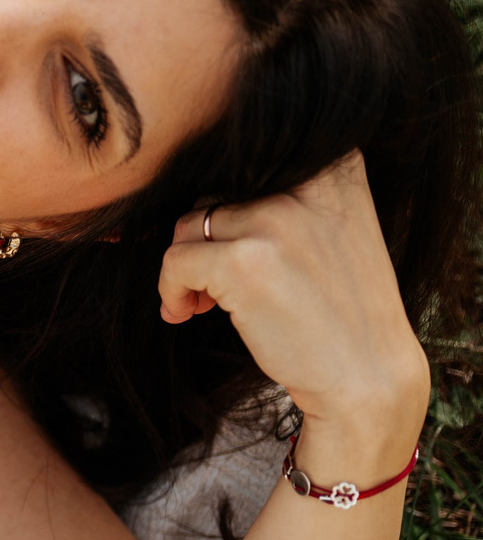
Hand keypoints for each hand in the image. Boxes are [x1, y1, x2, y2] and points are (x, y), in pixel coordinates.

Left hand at [159, 151, 429, 464]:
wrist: (369, 376)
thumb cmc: (344, 310)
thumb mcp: (335, 232)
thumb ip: (288, 198)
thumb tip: (208, 192)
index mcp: (335, 169)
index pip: (251, 163)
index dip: (231, 208)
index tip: (235, 247)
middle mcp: (307, 184)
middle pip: (215, 195)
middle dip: (206, 241)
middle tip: (213, 285)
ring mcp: (274, 220)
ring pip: (189, 226)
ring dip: (186, 267)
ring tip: (203, 302)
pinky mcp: (242, 261)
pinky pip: (174, 261)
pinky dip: (169, 290)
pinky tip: (185, 314)